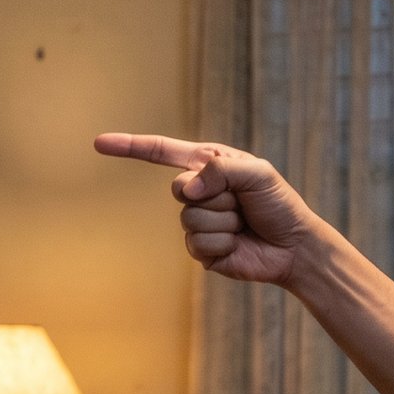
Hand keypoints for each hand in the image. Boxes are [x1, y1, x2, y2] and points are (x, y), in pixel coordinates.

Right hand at [94, 134, 316, 284]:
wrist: (293, 246)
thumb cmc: (279, 204)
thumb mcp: (258, 174)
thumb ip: (221, 171)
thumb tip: (188, 188)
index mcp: (208, 165)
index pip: (162, 153)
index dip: (130, 147)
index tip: (99, 144)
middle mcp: (199, 192)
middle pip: (178, 191)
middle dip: (214, 197)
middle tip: (240, 204)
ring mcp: (198, 222)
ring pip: (190, 221)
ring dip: (223, 224)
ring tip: (243, 225)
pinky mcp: (202, 250)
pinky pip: (198, 245)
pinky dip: (222, 244)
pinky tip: (238, 244)